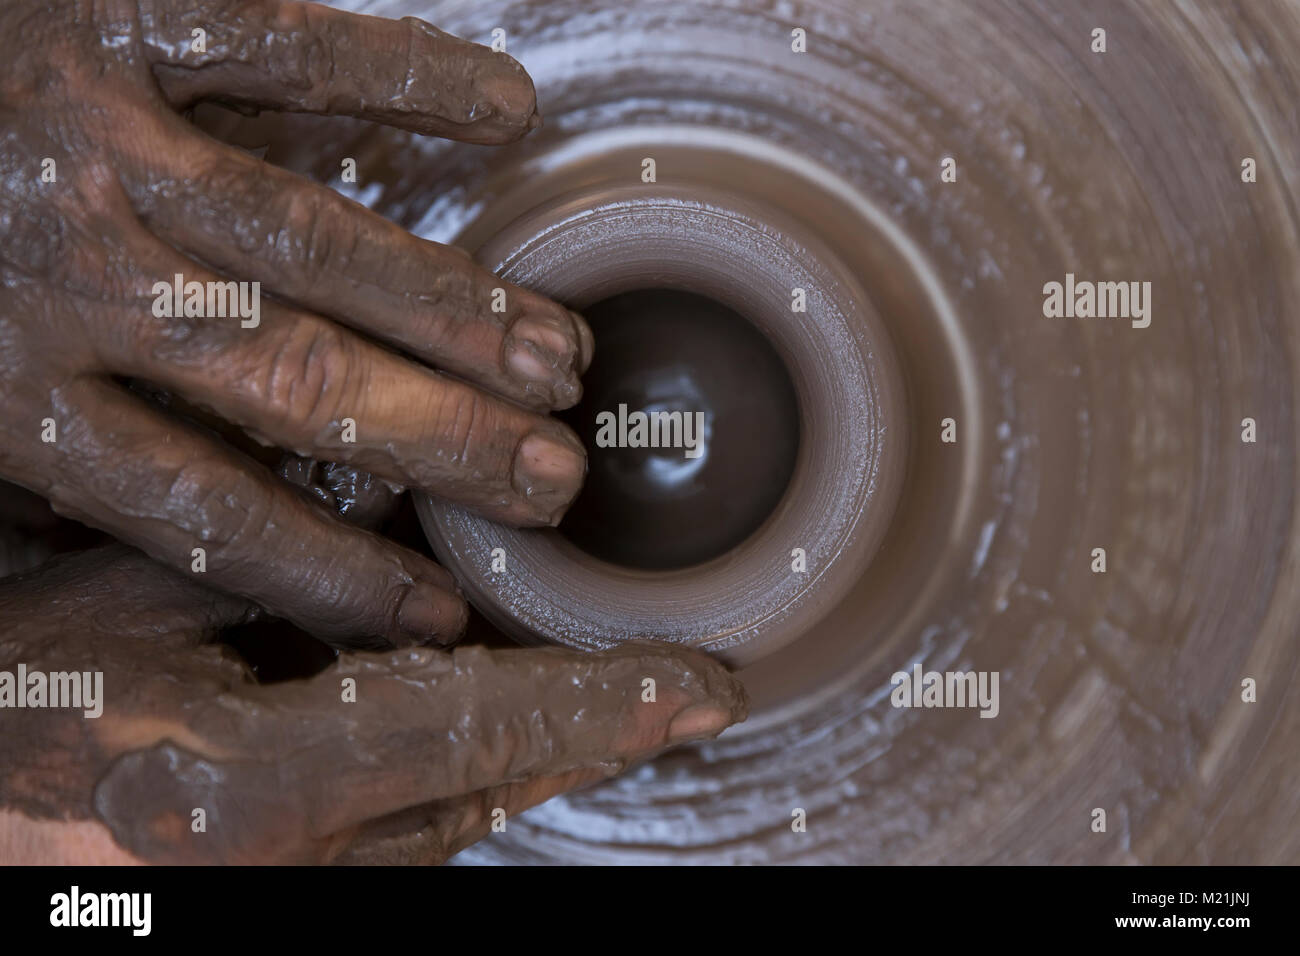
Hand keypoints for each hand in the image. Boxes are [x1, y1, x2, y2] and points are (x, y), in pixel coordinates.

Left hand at [0, 0, 591, 649]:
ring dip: (449, 304)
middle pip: (293, 380)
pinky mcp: (115, 19)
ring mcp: (98, 142)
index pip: (206, 507)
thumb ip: (52, 447)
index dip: (334, 569)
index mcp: (11, 391)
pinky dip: (402, 78)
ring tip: (554, 352)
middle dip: (441, 436)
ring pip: (309, 242)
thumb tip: (189, 529)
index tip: (437, 611)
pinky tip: (504, 110)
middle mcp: (70, 276)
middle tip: (550, 479)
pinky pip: (281, 52)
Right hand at [0, 547, 747, 863]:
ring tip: (609, 709)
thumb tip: (411, 494)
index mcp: (254, 785)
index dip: (607, 704)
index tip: (700, 689)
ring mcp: (279, 902)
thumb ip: (290, 560)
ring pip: (452, 826)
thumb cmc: (3, 696)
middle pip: (490, 794)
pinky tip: (486, 745)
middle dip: (593, 741)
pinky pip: (397, 846)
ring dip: (534, 762)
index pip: (484, 727)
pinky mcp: (269, 902)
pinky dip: (459, 789)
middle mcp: (286, 868)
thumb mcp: (142, 605)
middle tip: (680, 700)